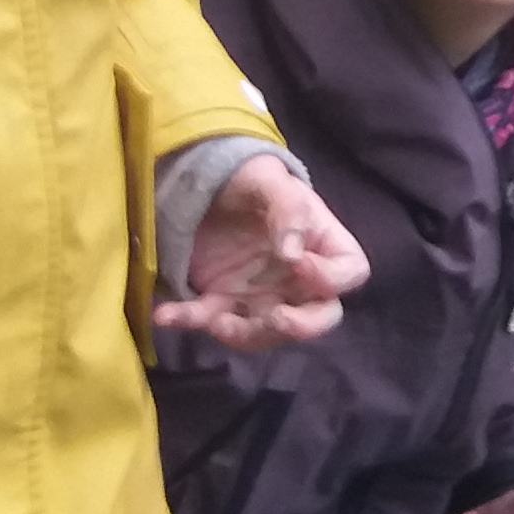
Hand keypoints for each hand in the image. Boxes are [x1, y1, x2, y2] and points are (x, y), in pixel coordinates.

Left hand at [153, 156, 366, 353]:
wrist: (205, 183)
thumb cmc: (249, 178)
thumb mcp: (268, 180)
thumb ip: (288, 209)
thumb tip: (293, 254)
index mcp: (322, 245)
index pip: (349, 271)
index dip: (330, 277)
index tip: (297, 262)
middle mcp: (298, 280)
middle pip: (320, 317)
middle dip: (301, 327)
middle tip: (277, 318)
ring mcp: (261, 297)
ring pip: (267, 334)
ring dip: (245, 334)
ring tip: (216, 321)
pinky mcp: (221, 303)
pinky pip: (210, 321)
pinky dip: (187, 321)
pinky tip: (164, 314)